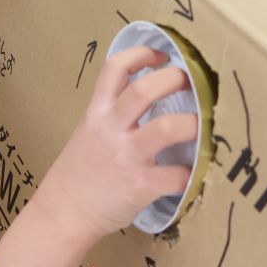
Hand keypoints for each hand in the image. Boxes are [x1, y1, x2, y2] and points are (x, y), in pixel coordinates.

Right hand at [33, 46, 197, 243]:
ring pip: (168, 127)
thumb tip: (150, 100)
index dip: (141, 54)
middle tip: (191, 84)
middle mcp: (111, 129)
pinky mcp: (141, 185)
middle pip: (145, 90)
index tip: (161, 55)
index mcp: (97, 113)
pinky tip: (190, 173)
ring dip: (193, 123)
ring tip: (202, 125)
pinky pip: (177, 174)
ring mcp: (127, 157)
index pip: (115, 68)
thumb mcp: (89, 133)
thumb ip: (114, 116)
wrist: (64, 213)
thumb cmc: (80, 173)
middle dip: (174, 79)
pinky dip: (191, 172)